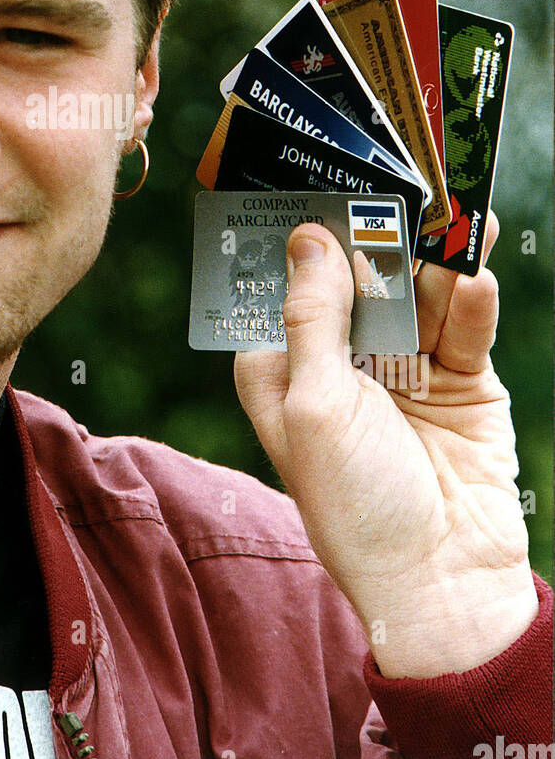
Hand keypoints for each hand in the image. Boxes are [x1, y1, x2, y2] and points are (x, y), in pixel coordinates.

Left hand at [233, 212, 538, 677]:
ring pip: (417, 291)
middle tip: (403, 180)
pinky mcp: (461, 379)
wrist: (443, 581)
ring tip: (455, 211)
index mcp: (284, 367)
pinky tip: (474, 271)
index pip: (289, 284)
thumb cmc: (354, 505)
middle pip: (360, 278)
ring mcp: (405, 367)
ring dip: (434, 256)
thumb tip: (308, 236)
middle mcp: (341, 360)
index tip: (318, 178)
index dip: (302, 236)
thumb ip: (312, 318)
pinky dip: (470, 297)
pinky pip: (464, 324)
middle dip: (380, 235)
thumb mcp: (314, 405)